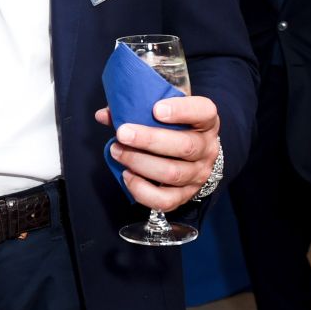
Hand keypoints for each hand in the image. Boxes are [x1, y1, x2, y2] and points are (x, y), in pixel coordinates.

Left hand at [95, 96, 219, 210]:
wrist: (193, 154)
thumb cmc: (173, 126)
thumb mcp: (162, 111)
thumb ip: (136, 108)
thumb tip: (103, 115)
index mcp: (205, 121)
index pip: (203, 111)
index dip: (181, 110)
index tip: (156, 109)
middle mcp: (207, 148)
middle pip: (185, 146)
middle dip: (149, 140)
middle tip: (122, 134)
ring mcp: (198, 174)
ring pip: (173, 173)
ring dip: (140, 163)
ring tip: (117, 151)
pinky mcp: (186, 195)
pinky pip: (165, 200)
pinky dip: (142, 190)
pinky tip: (127, 176)